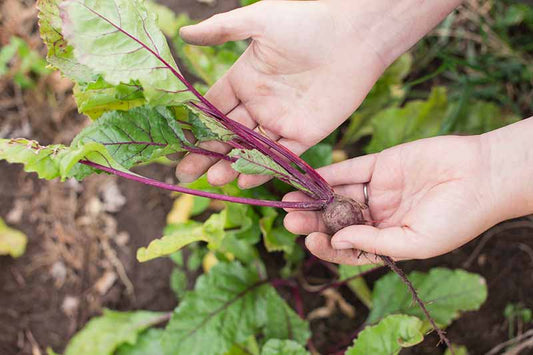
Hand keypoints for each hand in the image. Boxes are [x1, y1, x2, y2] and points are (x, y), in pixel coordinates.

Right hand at [176, 0, 388, 187]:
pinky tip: (245, 179)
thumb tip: (184, 31)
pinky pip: (282, 156)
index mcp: (245, 78)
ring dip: (232, 164)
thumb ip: (222, 30)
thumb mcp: (260, 20)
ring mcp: (282, 119)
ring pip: (252, 148)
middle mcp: (260, 102)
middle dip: (208, 153)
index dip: (196, 126)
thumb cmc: (308, 21)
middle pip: (228, 134)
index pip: (214, 108)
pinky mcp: (306, 133)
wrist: (355, 33)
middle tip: (187, 174)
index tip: (178, 143)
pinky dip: (265, 168)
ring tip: (214, 180)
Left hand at [283, 135, 501, 264]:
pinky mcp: (380, 165)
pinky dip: (329, 174)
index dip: (328, 247)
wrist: (483, 176)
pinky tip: (308, 177)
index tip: (311, 241)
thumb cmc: (457, 218)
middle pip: (337, 220)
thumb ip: (374, 242)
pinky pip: (349, 169)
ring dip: (314, 198)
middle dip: (313, 221)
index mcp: (387, 240)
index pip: (348, 248)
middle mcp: (378, 216)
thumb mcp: (415, 242)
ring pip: (338, 195)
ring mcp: (378, 190)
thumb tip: (335, 239)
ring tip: (290, 200)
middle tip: (290, 220)